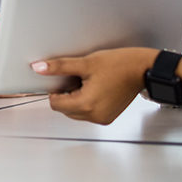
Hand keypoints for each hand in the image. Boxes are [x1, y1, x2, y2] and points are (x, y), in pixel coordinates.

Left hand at [34, 47, 156, 124]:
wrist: (142, 69)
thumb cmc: (119, 65)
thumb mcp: (85, 63)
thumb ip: (59, 67)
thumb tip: (39, 68)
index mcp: (87, 105)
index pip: (56, 104)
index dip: (55, 90)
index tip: (63, 79)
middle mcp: (95, 116)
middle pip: (65, 110)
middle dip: (66, 94)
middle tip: (78, 78)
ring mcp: (103, 118)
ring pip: (76, 112)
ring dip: (76, 99)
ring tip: (88, 83)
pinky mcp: (109, 117)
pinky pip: (88, 112)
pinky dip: (86, 102)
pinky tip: (95, 88)